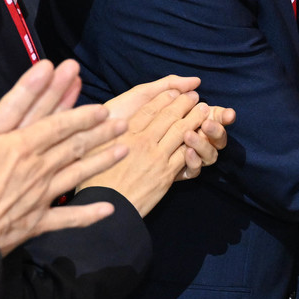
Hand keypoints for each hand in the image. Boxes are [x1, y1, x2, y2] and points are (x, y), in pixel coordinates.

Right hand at [0, 69, 128, 255]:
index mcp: (17, 147)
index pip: (56, 124)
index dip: (80, 113)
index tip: (100, 106)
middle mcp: (36, 169)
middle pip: (75, 146)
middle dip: (100, 132)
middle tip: (123, 121)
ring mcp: (40, 197)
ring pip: (78, 174)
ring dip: (102, 161)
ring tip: (124, 150)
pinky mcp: (36, 223)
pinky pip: (68, 219)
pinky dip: (89, 215)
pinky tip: (109, 209)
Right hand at [80, 89, 235, 215]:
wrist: (109, 207)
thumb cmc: (96, 180)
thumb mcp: (96, 150)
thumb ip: (108, 132)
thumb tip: (112, 117)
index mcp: (125, 134)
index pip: (148, 109)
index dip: (164, 97)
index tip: (173, 91)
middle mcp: (142, 142)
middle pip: (168, 116)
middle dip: (183, 103)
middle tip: (194, 96)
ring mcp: (157, 158)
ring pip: (181, 132)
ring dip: (194, 119)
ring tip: (202, 109)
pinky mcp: (166, 174)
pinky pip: (184, 154)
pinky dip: (194, 144)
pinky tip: (200, 136)